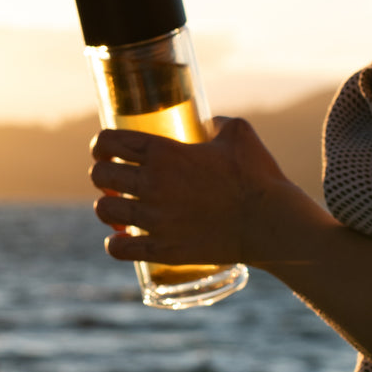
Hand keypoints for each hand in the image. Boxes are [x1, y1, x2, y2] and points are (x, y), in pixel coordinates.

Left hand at [89, 117, 298, 266]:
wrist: (270, 223)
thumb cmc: (258, 176)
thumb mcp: (238, 132)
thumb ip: (215, 122)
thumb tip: (205, 123)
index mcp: (165, 152)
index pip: (109, 141)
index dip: (100, 145)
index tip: (105, 152)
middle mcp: (153, 183)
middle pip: (100, 175)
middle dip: (103, 175)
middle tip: (115, 181)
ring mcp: (156, 219)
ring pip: (104, 210)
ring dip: (107, 208)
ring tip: (119, 209)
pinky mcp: (164, 249)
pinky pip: (119, 248)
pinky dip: (116, 244)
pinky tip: (122, 240)